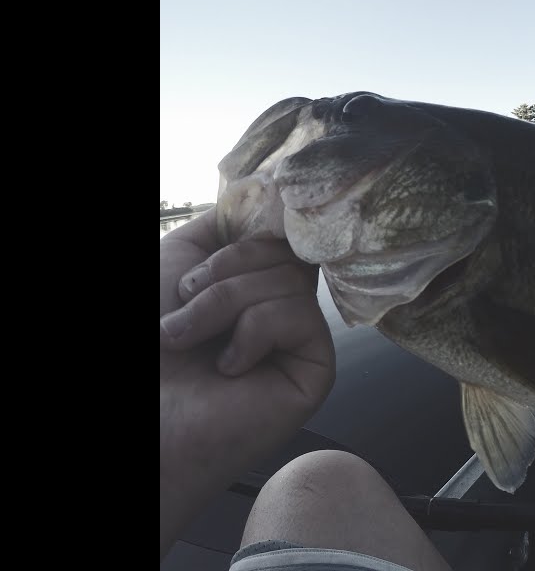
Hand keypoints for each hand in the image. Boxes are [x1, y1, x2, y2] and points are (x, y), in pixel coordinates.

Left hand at [159, 211, 335, 557]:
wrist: (142, 415)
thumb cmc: (146, 346)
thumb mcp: (173, 261)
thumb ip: (222, 224)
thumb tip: (268, 195)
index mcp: (251, 279)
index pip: (276, 230)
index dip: (253, 227)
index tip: (221, 240)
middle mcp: (281, 304)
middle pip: (282, 250)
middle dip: (221, 273)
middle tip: (181, 309)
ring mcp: (301, 337)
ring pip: (287, 280)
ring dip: (222, 306)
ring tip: (190, 342)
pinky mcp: (315, 368)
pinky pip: (298, 316)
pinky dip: (251, 333)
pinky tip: (228, 368)